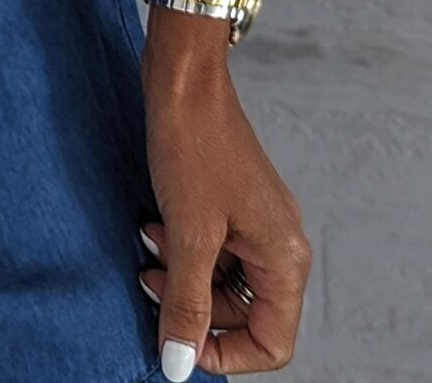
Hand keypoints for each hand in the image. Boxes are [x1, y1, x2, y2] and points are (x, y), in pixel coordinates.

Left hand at [137, 0, 311, 376]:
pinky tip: (153, 226)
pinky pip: (213, 249)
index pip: (274, 344)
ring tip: (147, 247)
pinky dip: (183, 248)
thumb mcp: (187, 234)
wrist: (184, 78)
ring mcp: (258, 222)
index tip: (178, 338)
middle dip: (194, 307)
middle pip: (246, 315)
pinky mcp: (234, 203)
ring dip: (182, 276)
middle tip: (150, 283)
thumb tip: (179, 368)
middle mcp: (280, 244)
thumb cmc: (193, 146)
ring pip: (224, 281)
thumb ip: (185, 303)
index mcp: (284, 258)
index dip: (225, 352)